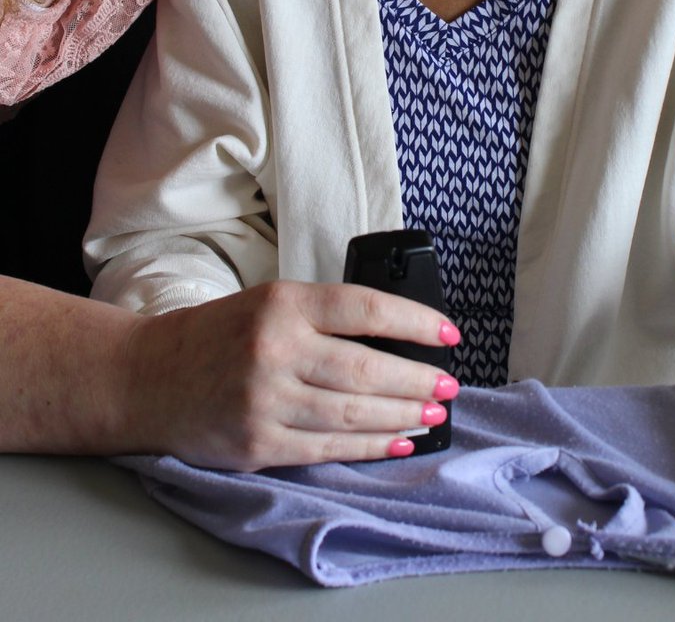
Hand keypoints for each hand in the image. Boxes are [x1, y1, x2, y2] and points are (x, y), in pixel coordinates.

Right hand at [121, 280, 459, 470]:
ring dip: (401, 416)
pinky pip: (327, 449)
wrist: (148, 376)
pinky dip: (369, 447)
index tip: (448, 333)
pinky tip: (397, 441)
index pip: (365, 308)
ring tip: (432, 414)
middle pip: (365, 368)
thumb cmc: (218, 335)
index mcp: (283, 304)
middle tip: (448, 386)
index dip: (415, 322)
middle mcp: (275, 349)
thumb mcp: (270, 303)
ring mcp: (265, 400)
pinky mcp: (257, 444)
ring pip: (351, 413)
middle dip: (416, 380)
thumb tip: (398, 342)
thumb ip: (324, 317)